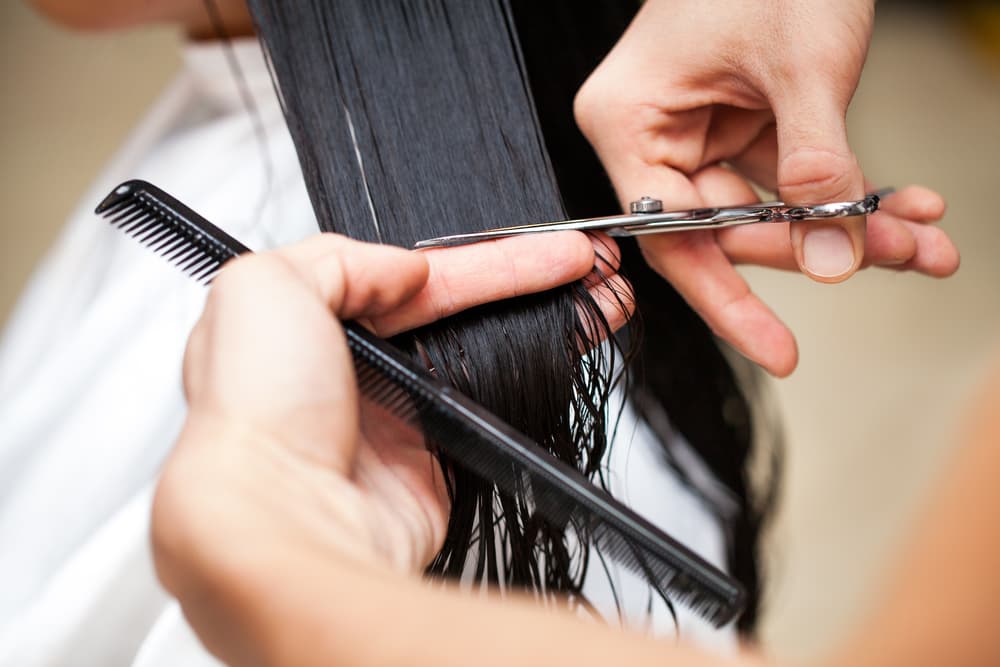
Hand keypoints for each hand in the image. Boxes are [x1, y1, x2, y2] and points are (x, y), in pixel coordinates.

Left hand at [151, 231, 624, 654]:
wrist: (288, 526)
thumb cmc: (253, 417)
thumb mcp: (262, 287)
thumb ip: (337, 258)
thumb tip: (403, 270)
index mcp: (304, 324)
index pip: (408, 275)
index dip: (478, 258)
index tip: (536, 245)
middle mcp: (350, 368)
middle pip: (456, 308)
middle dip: (526, 280)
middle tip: (586, 264)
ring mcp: (394, 414)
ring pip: (484, 349)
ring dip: (545, 319)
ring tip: (600, 295)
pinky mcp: (432, 458)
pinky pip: (495, 402)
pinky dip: (539, 373)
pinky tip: (571, 345)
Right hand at [574, 0, 958, 375]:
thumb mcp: (801, 65)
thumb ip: (815, 166)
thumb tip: (831, 258)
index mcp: (631, 122)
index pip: (670, 236)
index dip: (725, 296)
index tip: (776, 347)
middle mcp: (655, 135)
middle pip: (729, 229)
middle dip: (820, 244)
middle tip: (894, 256)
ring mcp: (699, 131)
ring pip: (769, 209)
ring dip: (849, 221)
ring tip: (916, 233)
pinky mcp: (740, 123)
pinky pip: (790, 177)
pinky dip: (844, 188)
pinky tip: (901, 202)